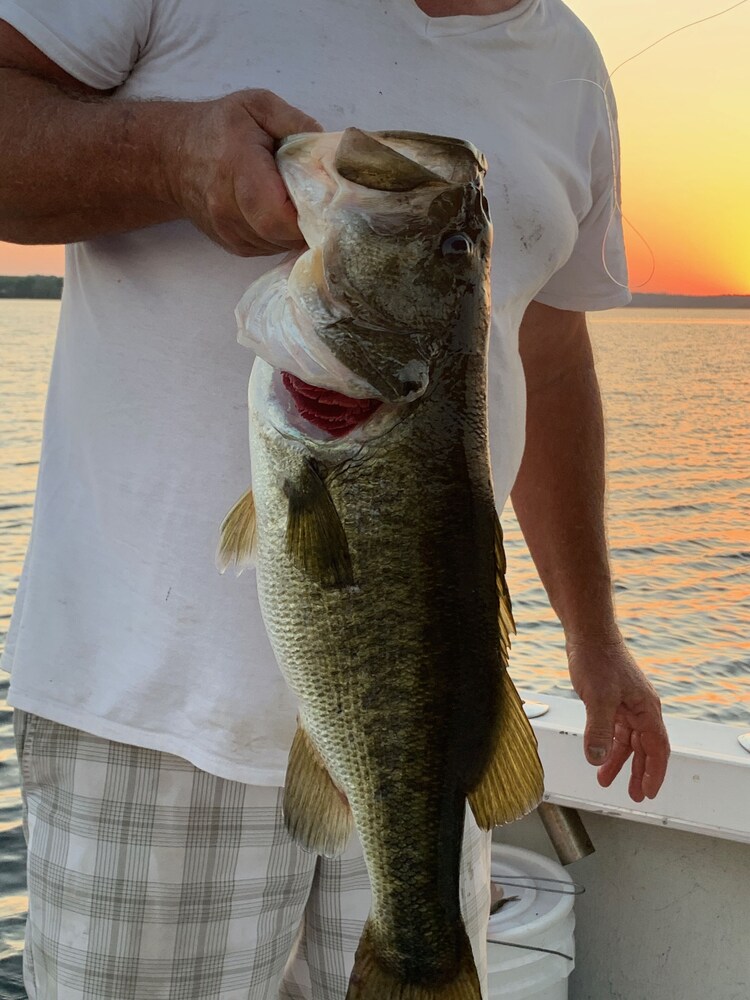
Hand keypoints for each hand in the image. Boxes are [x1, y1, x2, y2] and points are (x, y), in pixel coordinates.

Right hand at [166, 89, 321, 255]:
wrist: (173, 158)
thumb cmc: (219, 129)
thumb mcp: (256, 106)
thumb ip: (294, 122)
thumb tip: (327, 147)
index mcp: (238, 169)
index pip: (277, 214)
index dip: (308, 214)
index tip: (323, 198)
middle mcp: (228, 209)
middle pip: (282, 236)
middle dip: (308, 223)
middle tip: (319, 200)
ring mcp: (229, 232)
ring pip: (279, 246)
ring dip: (295, 230)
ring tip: (296, 202)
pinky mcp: (233, 246)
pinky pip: (270, 249)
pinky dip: (282, 235)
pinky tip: (280, 212)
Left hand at [566, 633, 669, 801]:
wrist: (588, 633)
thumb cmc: (597, 659)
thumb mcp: (597, 698)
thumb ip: (599, 730)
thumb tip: (597, 759)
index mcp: (646, 709)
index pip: (657, 748)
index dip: (654, 773)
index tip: (647, 792)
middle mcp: (641, 708)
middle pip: (644, 747)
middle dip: (638, 772)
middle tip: (633, 795)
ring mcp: (627, 703)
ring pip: (628, 739)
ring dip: (619, 760)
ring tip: (605, 780)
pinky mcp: (612, 698)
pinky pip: (615, 728)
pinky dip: (608, 743)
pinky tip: (598, 753)